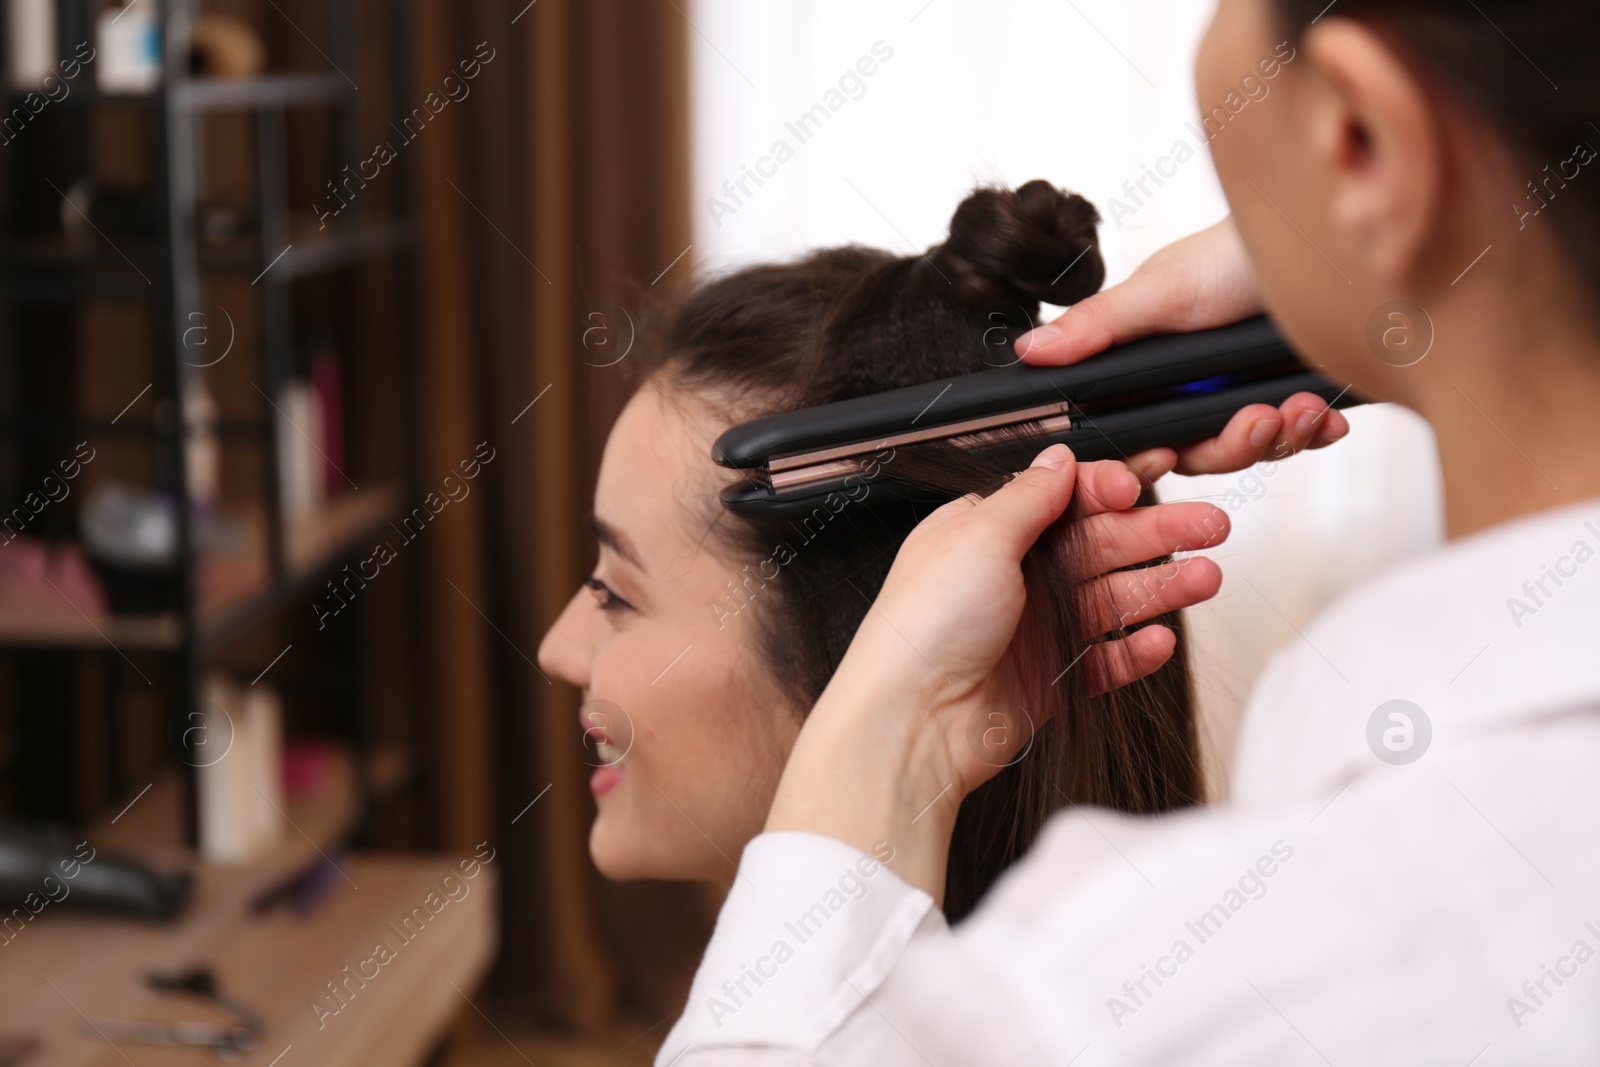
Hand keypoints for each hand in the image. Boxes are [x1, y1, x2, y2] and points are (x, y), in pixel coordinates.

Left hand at [765, 447, 1228, 901]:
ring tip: (1204, 578)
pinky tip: (1157, 640)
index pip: (1061, 500)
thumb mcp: (977, 537)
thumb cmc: (920, 629)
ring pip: (1109, 600)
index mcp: (983, 533)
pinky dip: (1132, 652)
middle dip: (1155, 533)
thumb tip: (1057, 460)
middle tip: (1209, 526)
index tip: (1145, 485)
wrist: (910, 725)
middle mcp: (1008, 577)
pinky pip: (1102, 661)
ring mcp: (1029, 630)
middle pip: (1097, 546)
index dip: (1108, 491)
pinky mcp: (1045, 681)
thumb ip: (1027, 497)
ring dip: (1158, 587)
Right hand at [1015, 217, 1349, 479]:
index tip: (1166, 455)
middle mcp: (1191, 386)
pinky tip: (1324, 418)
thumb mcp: (1161, 291)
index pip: (1137, 433)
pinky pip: (1296, 435)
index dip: (1148, 455)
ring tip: (1299, 408)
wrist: (1320, 235)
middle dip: (1232, 444)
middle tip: (1260, 419)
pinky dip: (1311, 429)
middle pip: (1199, 451)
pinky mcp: (1287, 393)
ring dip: (1278, 437)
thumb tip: (1027, 350)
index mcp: (1148, 370)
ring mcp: (1241, 391)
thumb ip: (1097, 327)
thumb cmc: (1232, 252)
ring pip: (1249, 449)